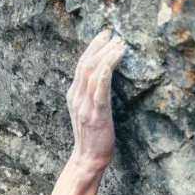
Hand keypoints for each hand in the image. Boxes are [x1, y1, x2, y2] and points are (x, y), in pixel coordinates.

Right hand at [67, 29, 125, 171]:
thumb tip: (102, 77)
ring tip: (120, 45)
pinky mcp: (97, 117)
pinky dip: (103, 78)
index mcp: (74, 95)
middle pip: (86, 64)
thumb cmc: (92, 136)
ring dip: (107, 57)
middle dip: (100, 46)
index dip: (93, 47)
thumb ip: (91, 94)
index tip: (105, 35)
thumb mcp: (87, 110)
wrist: (88, 159)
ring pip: (93, 74)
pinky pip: (99, 94)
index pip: (82, 64)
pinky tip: (109, 66)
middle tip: (115, 35)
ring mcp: (85, 107)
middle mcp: (77, 98)